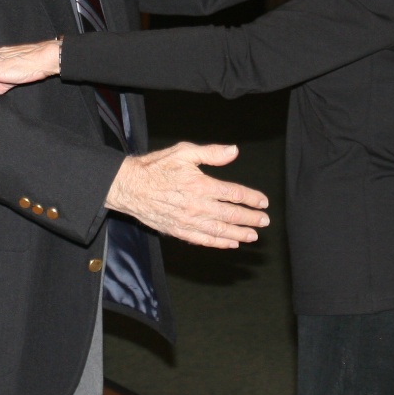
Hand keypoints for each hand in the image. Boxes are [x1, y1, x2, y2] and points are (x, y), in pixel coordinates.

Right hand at [107, 143, 268, 248]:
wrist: (129, 186)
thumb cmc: (156, 167)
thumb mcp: (184, 152)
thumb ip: (211, 153)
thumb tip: (234, 151)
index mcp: (200, 185)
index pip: (234, 194)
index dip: (251, 199)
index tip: (263, 202)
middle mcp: (197, 206)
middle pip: (230, 215)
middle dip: (250, 219)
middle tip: (264, 221)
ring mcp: (187, 221)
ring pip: (219, 231)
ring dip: (238, 234)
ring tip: (252, 236)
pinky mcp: (177, 230)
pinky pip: (202, 240)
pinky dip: (218, 243)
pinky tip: (229, 244)